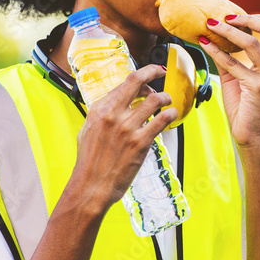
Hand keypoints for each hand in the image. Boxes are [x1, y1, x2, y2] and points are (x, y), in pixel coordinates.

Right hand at [70, 65, 177, 211]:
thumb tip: (115, 104)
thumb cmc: (89, 163)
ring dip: (165, 97)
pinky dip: (170, 114)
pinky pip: (161, 120)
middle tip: (162, 72)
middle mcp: (113, 115)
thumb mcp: (88, 131)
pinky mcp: (140, 142)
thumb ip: (102, 115)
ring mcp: (127, 128)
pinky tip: (171, 115)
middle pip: (137, 81)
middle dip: (153, 71)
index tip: (149, 74)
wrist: (91, 187)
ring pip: (154, 100)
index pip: (123, 83)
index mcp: (99, 110)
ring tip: (168, 101)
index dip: (141, 76)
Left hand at [198, 14, 259, 153]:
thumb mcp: (238, 77)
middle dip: (249, 18)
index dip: (256, 18)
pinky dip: (215, 51)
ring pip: (251, 43)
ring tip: (210, 26)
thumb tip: (214, 37)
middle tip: (226, 17)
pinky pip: (233, 62)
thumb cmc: (245, 107)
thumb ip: (231, 58)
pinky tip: (204, 44)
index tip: (234, 16)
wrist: (250, 135)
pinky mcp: (257, 86)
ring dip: (227, 31)